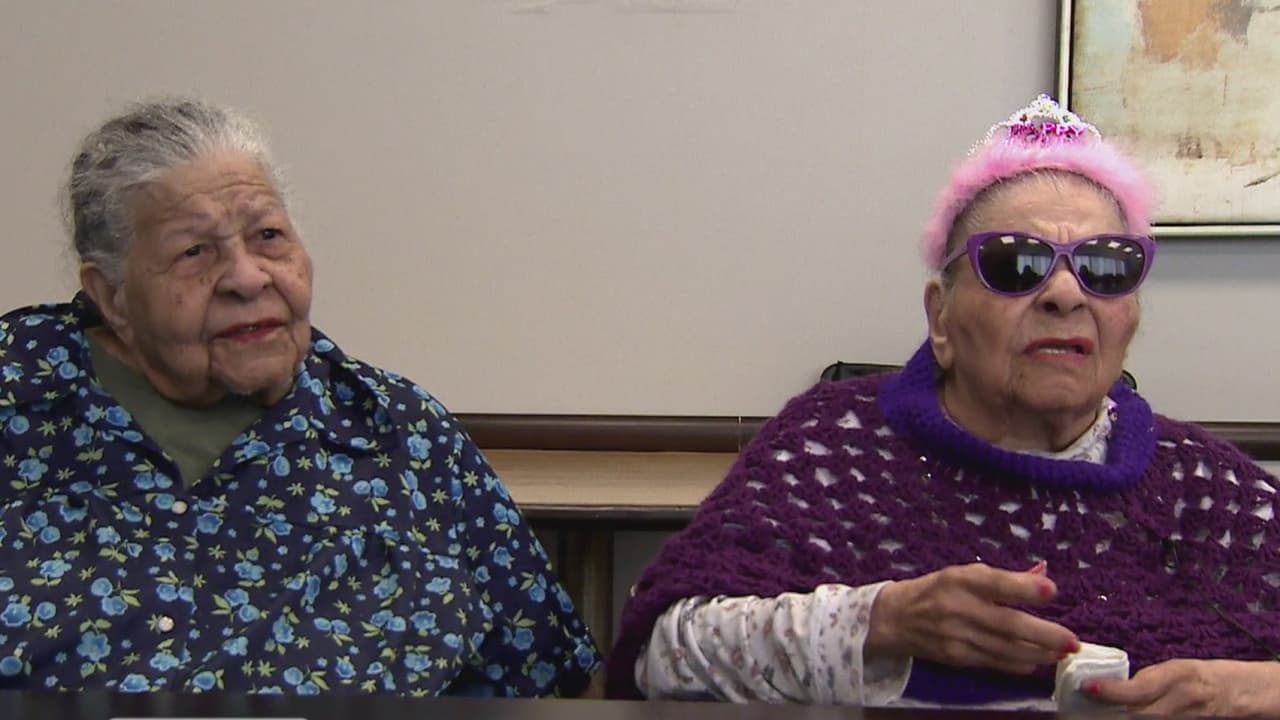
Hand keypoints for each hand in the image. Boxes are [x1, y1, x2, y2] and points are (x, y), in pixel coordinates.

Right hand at [866, 561, 1077, 674]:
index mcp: (960, 579)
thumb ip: (1003, 578)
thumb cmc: (936, 590)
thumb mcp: (963, 574)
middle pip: (1007, 624)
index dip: (1024, 587)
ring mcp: (957, 636)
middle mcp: (958, 607)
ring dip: (1037, 653)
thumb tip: (1043, 575)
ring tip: (1062, 653)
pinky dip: (1017, 664)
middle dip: (1043, 634)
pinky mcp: (956, 657)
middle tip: (1072, 640)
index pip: (995, 583)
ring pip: (1005, 648)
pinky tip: (1036, 663)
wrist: (895, 619)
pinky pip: (993, 662)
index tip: (1052, 591)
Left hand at [1087, 659, 1279, 716]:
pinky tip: (1119, 718)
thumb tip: (1107, 686)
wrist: (1235, 693)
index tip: (1089, 687)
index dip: (1114, 691)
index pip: (1142, 688)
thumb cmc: (1196, 675)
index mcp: (1179, 675)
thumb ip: (1145, 680)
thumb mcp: (1172, 669)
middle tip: (1083, 709)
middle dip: (1112, 713)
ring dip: (1121, 719)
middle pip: (1142, 714)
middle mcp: (1184, 700)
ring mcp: (1187, 719)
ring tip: (1094, 716)